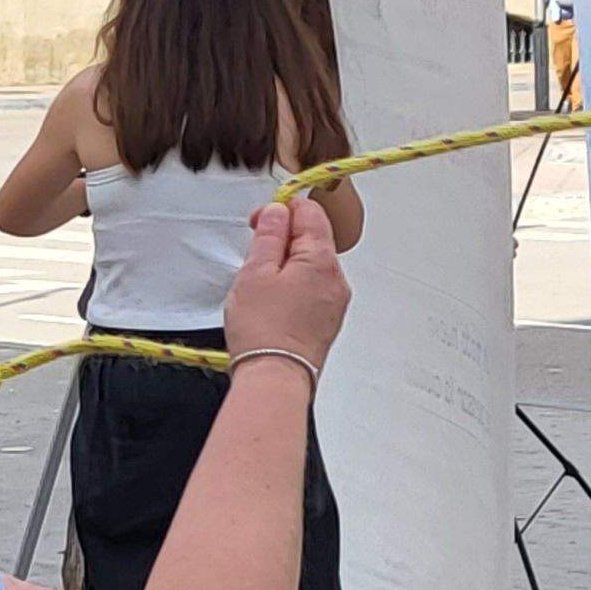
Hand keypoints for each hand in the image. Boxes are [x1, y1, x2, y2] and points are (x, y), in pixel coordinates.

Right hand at [225, 198, 350, 368]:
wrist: (274, 379)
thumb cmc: (263, 331)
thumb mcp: (255, 272)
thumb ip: (269, 235)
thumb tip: (278, 212)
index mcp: (322, 260)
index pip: (310, 212)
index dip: (281, 209)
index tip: (258, 222)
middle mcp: (336, 279)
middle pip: (312, 239)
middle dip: (282, 240)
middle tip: (254, 258)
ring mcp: (335, 302)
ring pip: (310, 266)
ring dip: (285, 266)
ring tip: (260, 288)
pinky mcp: (327, 321)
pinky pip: (311, 290)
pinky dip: (292, 288)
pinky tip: (272, 305)